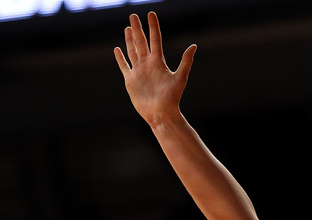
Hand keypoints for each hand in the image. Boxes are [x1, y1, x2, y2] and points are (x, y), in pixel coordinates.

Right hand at [113, 12, 196, 126]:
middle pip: (141, 42)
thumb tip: (194, 46)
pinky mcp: (131, 80)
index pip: (155, 39)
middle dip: (138, 29)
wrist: (161, 113)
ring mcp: (139, 71)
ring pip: (132, 51)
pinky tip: (117, 49)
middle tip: (133, 15)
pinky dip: (120, 57)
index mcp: (158, 62)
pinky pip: (124, 66)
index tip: (151, 14)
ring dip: (130, 40)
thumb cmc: (172, 98)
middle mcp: (148, 64)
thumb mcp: (180, 78)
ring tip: (128, 28)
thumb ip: (186, 62)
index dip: (153, 26)